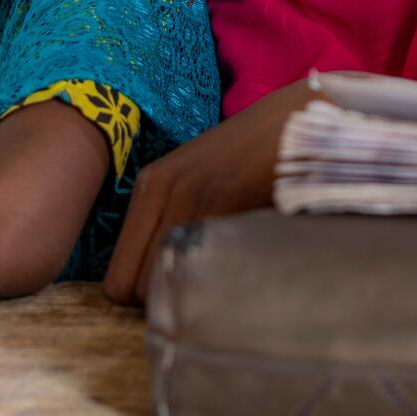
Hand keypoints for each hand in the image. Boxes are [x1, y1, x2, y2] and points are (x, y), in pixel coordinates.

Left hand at [103, 78, 312, 305]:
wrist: (299, 115)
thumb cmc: (255, 153)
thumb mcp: (202, 181)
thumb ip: (178, 221)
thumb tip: (168, 286)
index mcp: (150, 186)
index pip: (117, 280)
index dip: (149, 297)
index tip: (185, 290)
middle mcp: (162, 188)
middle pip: (132, 288)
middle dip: (167, 300)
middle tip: (206, 289)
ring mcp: (192, 190)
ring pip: (163, 280)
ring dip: (193, 291)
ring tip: (225, 277)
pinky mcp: (228, 192)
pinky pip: (204, 260)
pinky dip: (221, 275)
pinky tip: (245, 261)